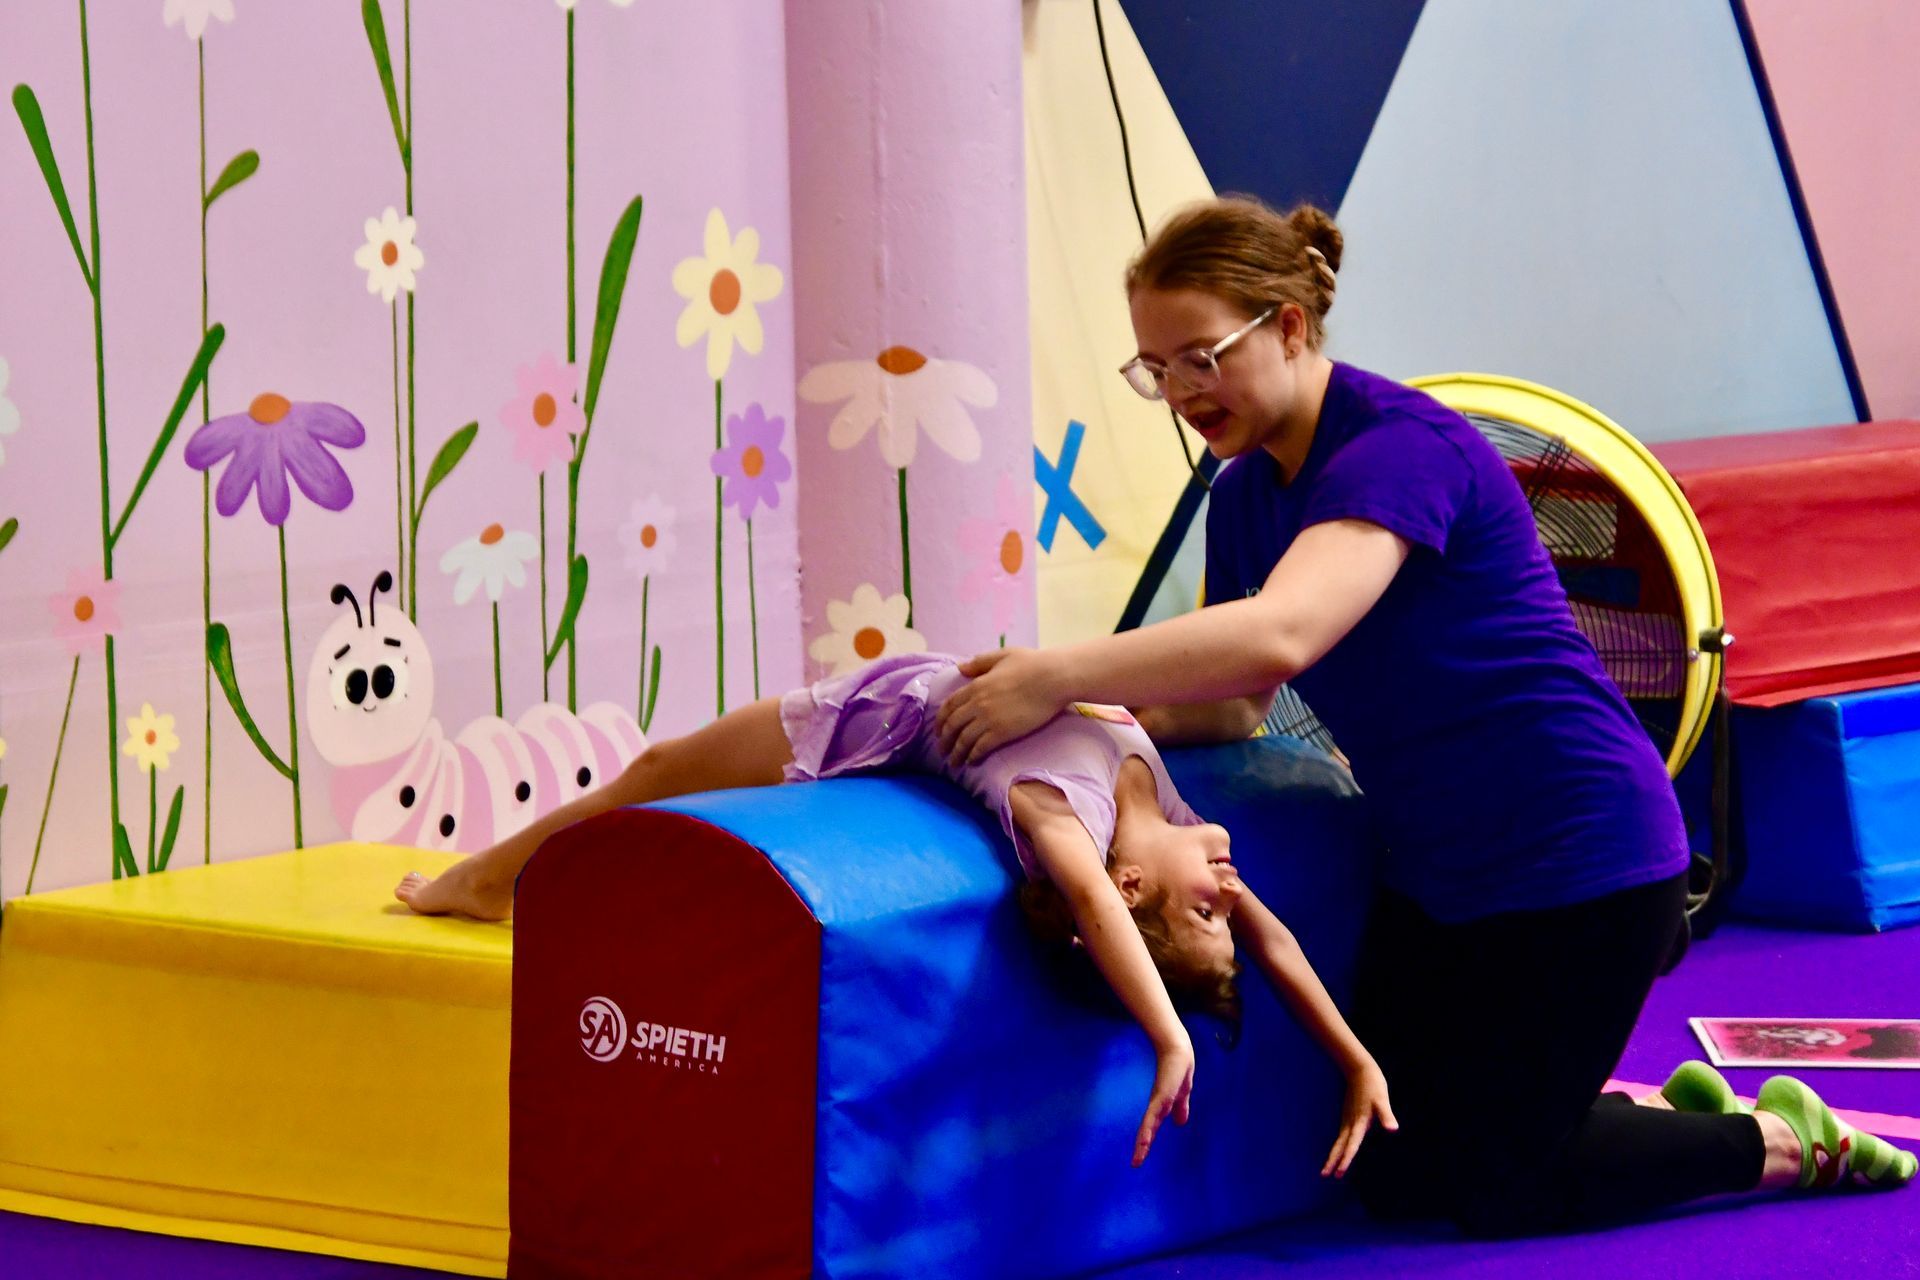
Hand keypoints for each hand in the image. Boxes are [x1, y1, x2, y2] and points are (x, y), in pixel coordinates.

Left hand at [934, 647, 1067, 767]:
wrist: (1053, 678)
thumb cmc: (1032, 663)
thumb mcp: (1001, 655)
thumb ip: (979, 662)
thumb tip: (960, 667)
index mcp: (976, 685)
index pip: (950, 706)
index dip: (941, 720)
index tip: (938, 730)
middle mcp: (977, 703)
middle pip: (952, 725)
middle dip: (944, 740)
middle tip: (942, 750)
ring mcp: (989, 719)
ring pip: (963, 740)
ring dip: (956, 753)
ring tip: (954, 763)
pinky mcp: (1002, 732)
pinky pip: (981, 747)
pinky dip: (973, 756)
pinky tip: (971, 761)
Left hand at [1134, 1038, 1194, 1166]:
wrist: (1178, 1049)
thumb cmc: (1179, 1069)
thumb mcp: (1182, 1093)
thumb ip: (1180, 1107)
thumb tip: (1179, 1123)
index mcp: (1159, 1106)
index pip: (1150, 1128)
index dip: (1145, 1143)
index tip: (1139, 1160)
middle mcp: (1156, 1105)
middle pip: (1147, 1129)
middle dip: (1142, 1147)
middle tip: (1136, 1164)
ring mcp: (1158, 1099)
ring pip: (1149, 1124)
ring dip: (1144, 1140)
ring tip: (1139, 1156)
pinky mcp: (1163, 1094)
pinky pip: (1156, 1112)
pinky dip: (1151, 1125)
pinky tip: (1147, 1135)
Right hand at [1323, 1060, 1395, 1178]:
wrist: (1359, 1069)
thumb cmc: (1373, 1085)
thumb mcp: (1382, 1100)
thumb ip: (1386, 1115)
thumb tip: (1393, 1129)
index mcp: (1359, 1123)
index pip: (1351, 1145)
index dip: (1345, 1160)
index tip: (1338, 1173)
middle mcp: (1350, 1123)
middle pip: (1339, 1146)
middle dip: (1332, 1161)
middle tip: (1324, 1176)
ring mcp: (1347, 1119)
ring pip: (1338, 1141)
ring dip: (1333, 1154)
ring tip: (1327, 1168)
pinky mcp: (1347, 1116)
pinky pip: (1341, 1135)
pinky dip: (1338, 1145)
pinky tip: (1338, 1149)